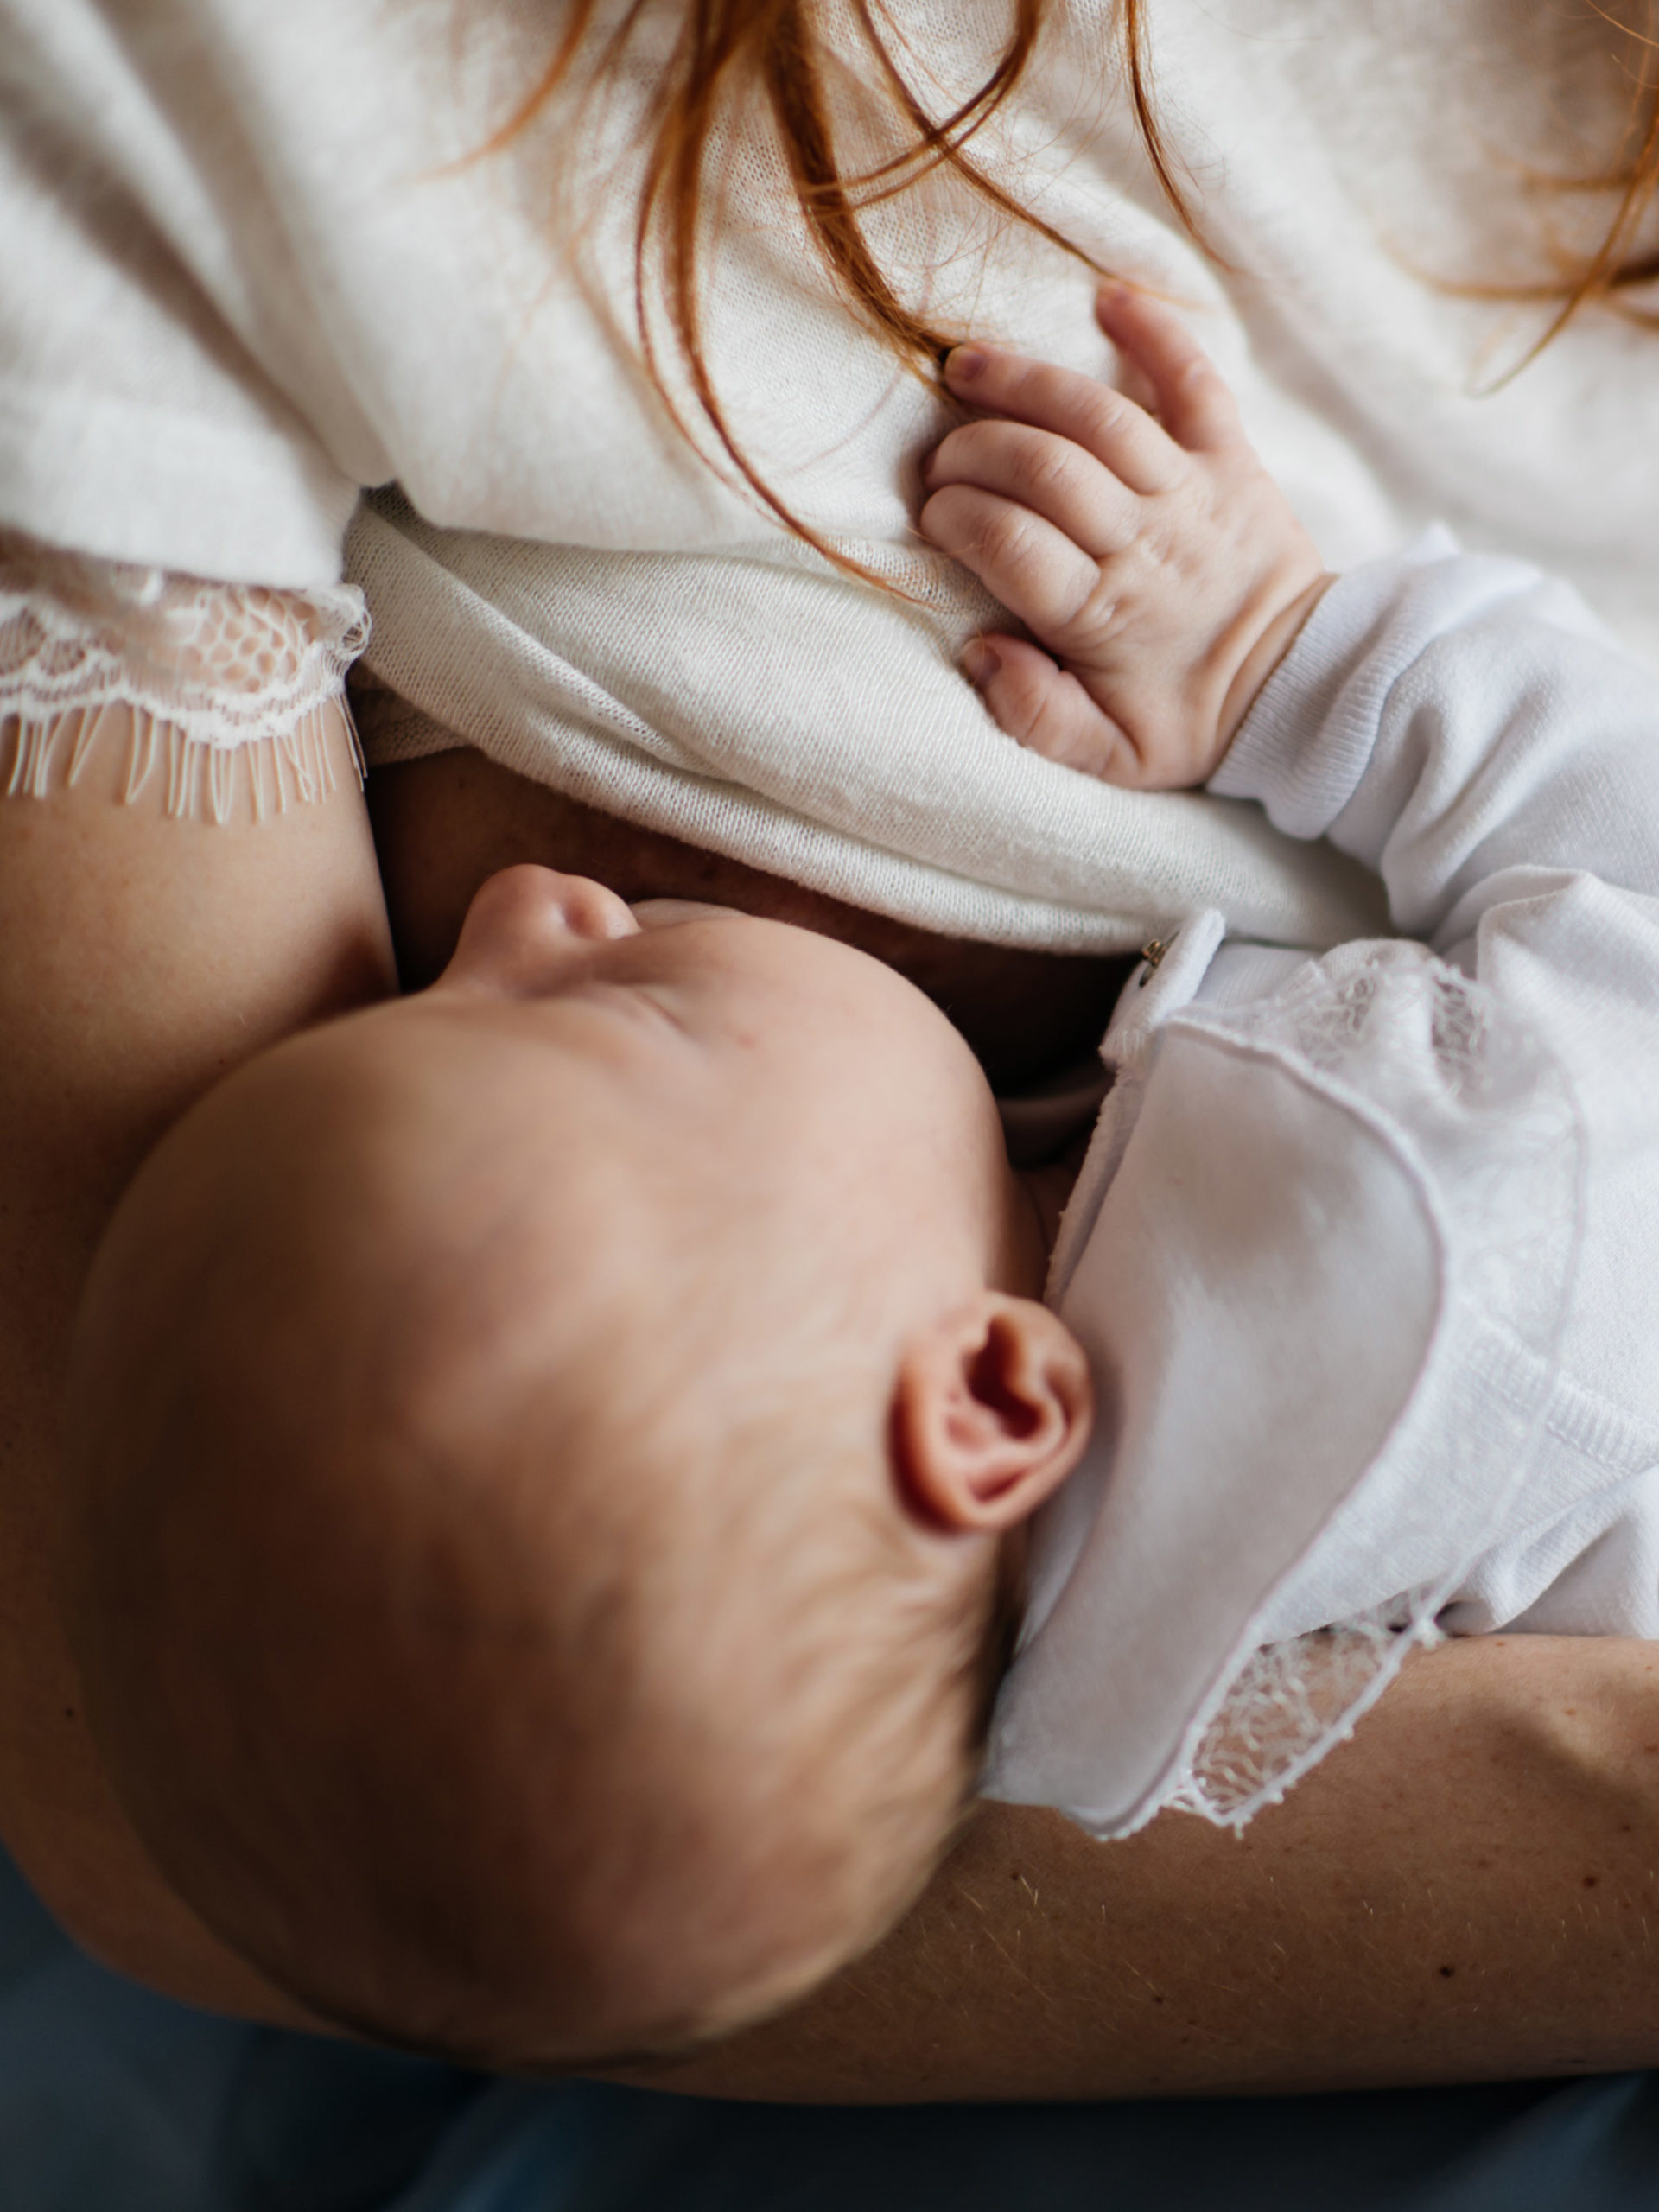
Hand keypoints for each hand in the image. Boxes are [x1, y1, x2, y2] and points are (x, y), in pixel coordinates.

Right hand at [919, 286, 1330, 788]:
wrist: (1298, 685)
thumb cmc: (1189, 719)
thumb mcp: (1110, 759)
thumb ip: (1034, 716)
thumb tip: (978, 651)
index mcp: (1105, 616)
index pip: (1008, 542)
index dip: (955, 516)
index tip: (930, 515)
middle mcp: (1146, 543)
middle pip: (1042, 467)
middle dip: (972, 450)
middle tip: (940, 461)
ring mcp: (1192, 492)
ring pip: (1098, 414)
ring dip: (1024, 380)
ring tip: (967, 366)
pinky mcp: (1232, 456)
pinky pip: (1195, 378)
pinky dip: (1155, 330)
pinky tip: (1106, 299)